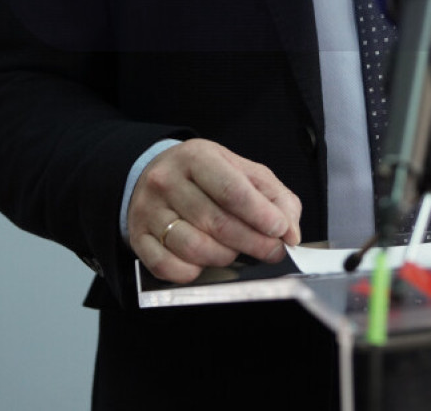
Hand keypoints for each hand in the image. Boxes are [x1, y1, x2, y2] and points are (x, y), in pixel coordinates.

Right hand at [128, 139, 302, 284]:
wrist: (154, 175)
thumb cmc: (205, 176)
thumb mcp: (240, 170)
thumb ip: (273, 196)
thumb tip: (291, 231)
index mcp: (196, 157)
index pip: (231, 189)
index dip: (260, 214)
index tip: (281, 230)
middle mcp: (167, 181)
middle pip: (217, 223)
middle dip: (253, 242)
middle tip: (273, 251)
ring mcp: (150, 211)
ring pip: (195, 248)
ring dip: (226, 257)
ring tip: (238, 251)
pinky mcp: (139, 239)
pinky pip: (169, 268)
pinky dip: (194, 272)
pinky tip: (206, 261)